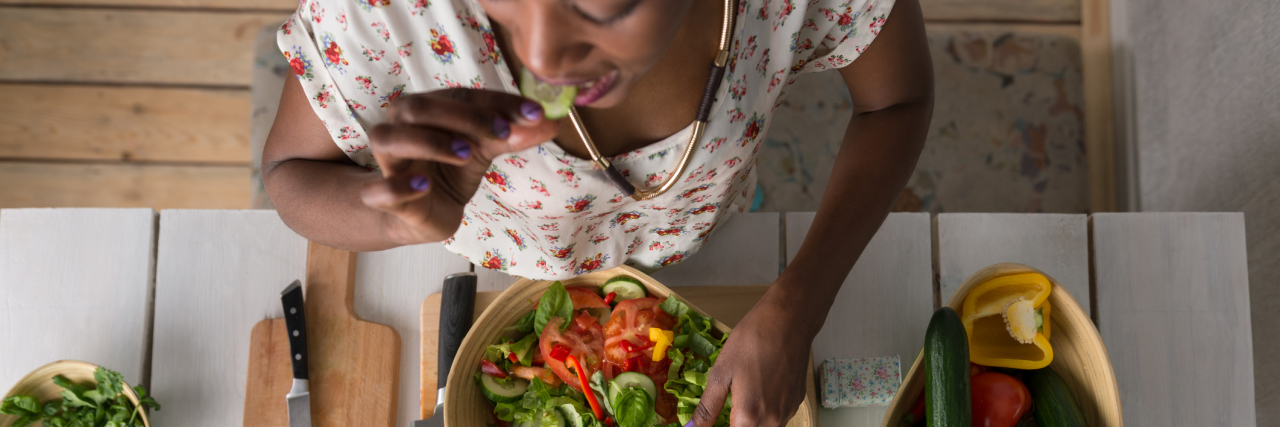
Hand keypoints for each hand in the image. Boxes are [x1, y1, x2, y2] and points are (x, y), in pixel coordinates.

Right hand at [360, 88, 558, 243]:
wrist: (424, 215)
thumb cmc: (449, 173)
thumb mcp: (484, 150)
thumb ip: (512, 135)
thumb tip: (550, 122)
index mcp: (426, 109)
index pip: (460, 95)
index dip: (497, 102)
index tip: (534, 113)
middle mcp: (400, 127)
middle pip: (419, 108)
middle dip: (464, 117)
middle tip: (503, 132)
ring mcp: (389, 162)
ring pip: (388, 139)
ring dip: (429, 142)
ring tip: (466, 153)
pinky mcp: (382, 197)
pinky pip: (377, 190)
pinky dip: (398, 186)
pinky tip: (425, 186)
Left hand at [691, 286, 817, 426]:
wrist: (789, 320)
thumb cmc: (752, 341)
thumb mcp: (721, 373)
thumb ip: (707, 407)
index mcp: (750, 416)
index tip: (712, 420)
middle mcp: (772, 421)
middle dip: (735, 425)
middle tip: (723, 410)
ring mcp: (788, 412)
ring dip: (749, 422)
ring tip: (738, 400)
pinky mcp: (797, 402)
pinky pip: (777, 418)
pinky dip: (764, 414)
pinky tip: (757, 392)